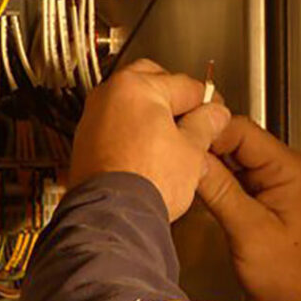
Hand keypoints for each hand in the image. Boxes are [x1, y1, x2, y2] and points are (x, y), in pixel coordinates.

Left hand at [69, 59, 231, 220]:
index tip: (216, 114)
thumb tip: (214, 115)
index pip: (187, 86)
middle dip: (176, 100)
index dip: (208, 102)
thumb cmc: (146, 183)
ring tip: (173, 143)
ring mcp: (93, 118)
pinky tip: (149, 155)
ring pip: (131, 105)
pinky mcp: (85, 142)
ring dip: (152, 116)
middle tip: (194, 122)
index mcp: (137, 87)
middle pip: (153, 83)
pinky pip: (116, 126)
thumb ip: (206, 125)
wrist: (114, 217)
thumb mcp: (192, 151)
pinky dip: (133, 133)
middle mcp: (109, 95)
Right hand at [197, 116, 300, 300]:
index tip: (180, 144)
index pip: (239, 129)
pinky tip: (198, 191)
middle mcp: (285, 169)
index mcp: (289, 168)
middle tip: (175, 161)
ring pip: (230, 159)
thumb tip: (192, 159)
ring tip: (183, 176)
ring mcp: (274, 182)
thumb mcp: (249, 231)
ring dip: (207, 167)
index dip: (207, 134)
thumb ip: (220, 191)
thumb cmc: (292, 275)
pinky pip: (233, 178)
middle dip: (204, 150)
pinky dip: (214, 183)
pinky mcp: (263, 198)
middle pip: (234, 140)